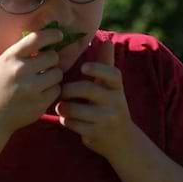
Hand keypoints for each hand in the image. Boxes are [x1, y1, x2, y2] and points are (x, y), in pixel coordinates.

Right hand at [0, 28, 63, 132]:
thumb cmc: (1, 85)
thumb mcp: (4, 63)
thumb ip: (22, 51)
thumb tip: (47, 36)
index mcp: (10, 58)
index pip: (36, 38)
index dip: (52, 35)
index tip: (59, 35)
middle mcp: (20, 71)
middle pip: (52, 57)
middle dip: (52, 60)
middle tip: (44, 66)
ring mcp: (31, 88)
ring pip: (58, 73)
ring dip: (53, 76)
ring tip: (42, 80)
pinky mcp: (40, 102)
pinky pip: (57, 89)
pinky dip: (52, 90)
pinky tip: (41, 92)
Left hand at [56, 40, 137, 158]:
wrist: (121, 140)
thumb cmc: (111, 106)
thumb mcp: (112, 87)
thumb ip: (107, 65)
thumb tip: (107, 42)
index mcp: (117, 88)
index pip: (112, 74)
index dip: (98, 69)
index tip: (84, 67)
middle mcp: (115, 102)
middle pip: (88, 90)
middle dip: (69, 90)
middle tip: (61, 91)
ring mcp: (107, 119)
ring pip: (78, 109)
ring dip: (64, 107)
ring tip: (60, 106)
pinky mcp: (97, 133)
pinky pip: (75, 124)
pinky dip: (67, 121)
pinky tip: (66, 119)